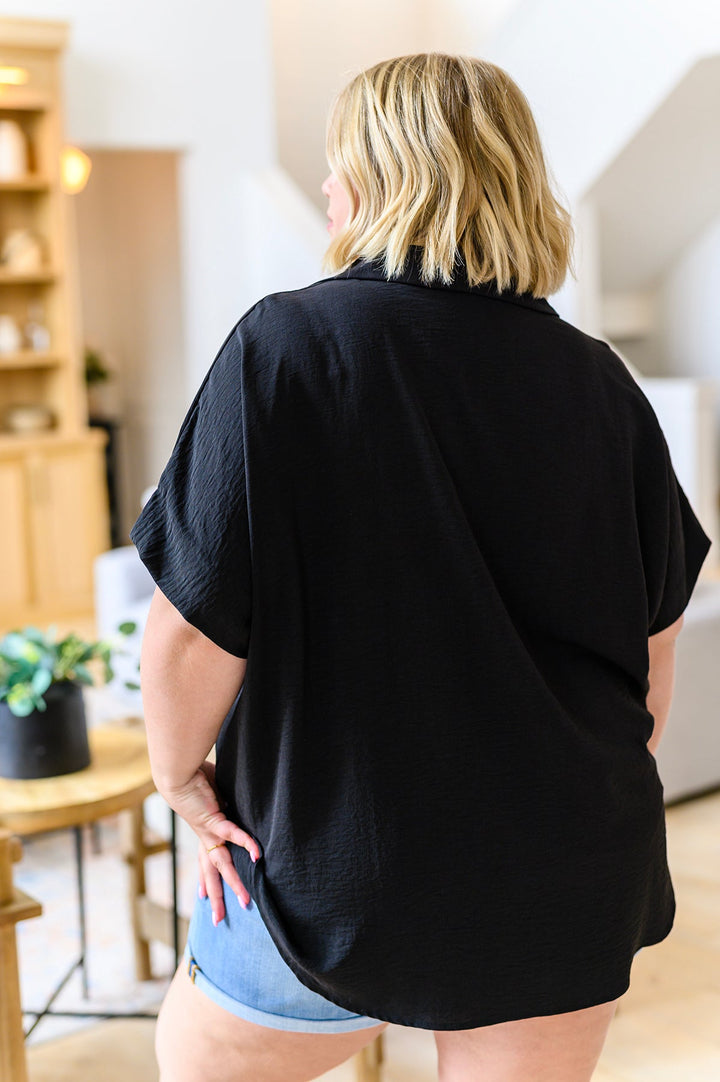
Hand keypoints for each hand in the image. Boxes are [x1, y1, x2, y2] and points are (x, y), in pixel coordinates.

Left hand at [160, 760, 259, 924]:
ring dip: (234, 884)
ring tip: (245, 901)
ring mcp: (208, 833)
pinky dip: (246, 844)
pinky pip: (233, 834)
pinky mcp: (213, 820)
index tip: (203, 898)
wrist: (177, 774)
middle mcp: (204, 838)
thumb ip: (223, 802)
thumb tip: (232, 803)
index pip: (204, 863)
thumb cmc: (193, 779)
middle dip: (216, 898)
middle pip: (211, 873)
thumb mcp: (212, 796)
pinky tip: (257, 856)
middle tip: (219, 921)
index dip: (204, 881)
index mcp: (203, 833)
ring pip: (222, 865)